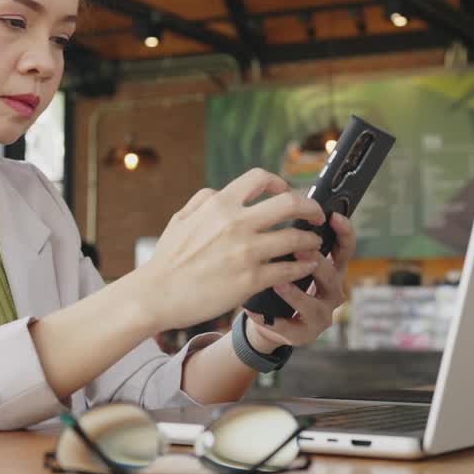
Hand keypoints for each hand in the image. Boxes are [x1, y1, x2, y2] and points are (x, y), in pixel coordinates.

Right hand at [133, 169, 327, 331]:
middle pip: (290, 202)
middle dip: (310, 207)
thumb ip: (204, 200)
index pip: (260, 178)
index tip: (286, 192)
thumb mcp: (181, 218)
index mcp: (219, 204)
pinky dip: (303, 266)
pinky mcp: (251, 280)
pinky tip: (306, 267)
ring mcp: (246, 252)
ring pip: (296, 237)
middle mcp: (236, 223)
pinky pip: (289, 269)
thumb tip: (221, 191)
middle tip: (316, 215)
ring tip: (314, 245)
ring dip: (311, 240)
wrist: (157, 295)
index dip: (279, 182)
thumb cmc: (168, 258)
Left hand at [244, 211, 355, 352]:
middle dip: (317, 261)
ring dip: (295, 293)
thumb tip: (281, 200)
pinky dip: (271, 320)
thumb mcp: (286, 255)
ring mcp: (320, 314)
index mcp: (330, 267)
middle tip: (300, 249)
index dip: (343, 232)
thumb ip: (290, 234)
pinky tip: (253, 311)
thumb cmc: (279, 278)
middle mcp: (331, 290)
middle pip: (332, 274)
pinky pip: (289, 327)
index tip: (334, 217)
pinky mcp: (303, 334)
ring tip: (277, 283)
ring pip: (314, 304)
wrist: (268, 317)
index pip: (344, 247)